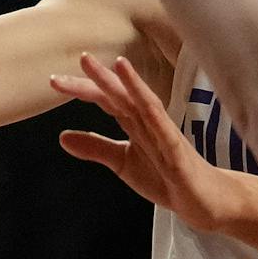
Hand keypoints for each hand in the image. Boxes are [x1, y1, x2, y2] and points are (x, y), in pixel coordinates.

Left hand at [52, 53, 237, 231]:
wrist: (203, 202)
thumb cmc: (169, 177)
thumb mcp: (124, 163)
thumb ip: (97, 148)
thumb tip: (62, 136)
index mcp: (135, 122)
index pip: (106, 100)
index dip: (82, 89)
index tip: (54, 80)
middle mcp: (149, 121)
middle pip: (122, 95)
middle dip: (102, 77)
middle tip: (80, 56)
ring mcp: (164, 133)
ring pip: (144, 103)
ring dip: (131, 83)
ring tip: (115, 63)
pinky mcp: (177, 150)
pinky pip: (164, 126)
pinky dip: (152, 109)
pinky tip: (143, 97)